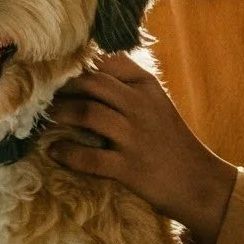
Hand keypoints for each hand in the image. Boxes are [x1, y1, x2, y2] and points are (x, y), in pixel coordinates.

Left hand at [48, 52, 238, 243]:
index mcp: (147, 86)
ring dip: (59, 114)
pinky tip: (54, 151)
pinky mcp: (129, 168)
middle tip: (43, 94)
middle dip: (62, 87)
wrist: (201, 183)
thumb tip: (87, 71)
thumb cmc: (171, 142)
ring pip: (87, 113)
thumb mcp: (156, 104)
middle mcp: (141, 106)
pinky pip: (89, 158)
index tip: (59, 69)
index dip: (79, 64)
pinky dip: (67, 153)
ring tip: (44, 119)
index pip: (108, 61)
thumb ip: (128, 86)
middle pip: (91, 82)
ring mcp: (135, 137)